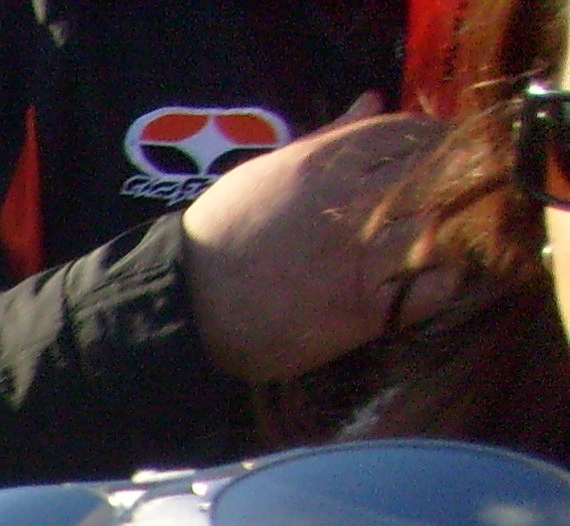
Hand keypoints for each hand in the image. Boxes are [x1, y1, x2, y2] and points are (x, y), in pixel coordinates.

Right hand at [183, 93, 457, 381]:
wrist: (185, 305)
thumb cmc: (221, 234)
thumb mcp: (267, 170)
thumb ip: (329, 136)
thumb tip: (373, 98)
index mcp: (326, 164)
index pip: (412, 134)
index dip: (437, 140)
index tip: (442, 152)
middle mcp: (349, 206)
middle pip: (437, 178)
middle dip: (454, 184)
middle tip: (451, 198)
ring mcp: (357, 260)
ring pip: (441, 231)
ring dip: (452, 232)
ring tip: (444, 238)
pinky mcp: (360, 311)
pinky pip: (430, 290)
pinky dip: (444, 281)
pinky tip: (433, 278)